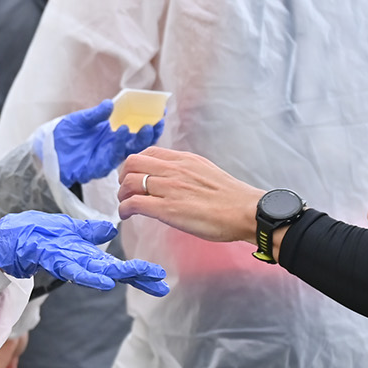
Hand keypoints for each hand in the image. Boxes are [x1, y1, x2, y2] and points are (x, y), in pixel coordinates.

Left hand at [0, 211, 167, 295]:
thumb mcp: (69, 228)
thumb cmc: (39, 234)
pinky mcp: (54, 259)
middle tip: (161, 287)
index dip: (139, 272)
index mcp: (88, 255)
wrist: (11, 237)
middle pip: (115, 272)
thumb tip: (111, 229)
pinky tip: (105, 282)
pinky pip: (75, 269)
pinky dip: (90, 276)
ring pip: (99, 271)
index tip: (161, 278)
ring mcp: (69, 262)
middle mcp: (82, 262)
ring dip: (120, 276)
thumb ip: (90, 231)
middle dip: (138, 278)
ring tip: (140, 279)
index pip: (118, 266)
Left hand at [53, 100, 165, 186]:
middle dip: (149, 134)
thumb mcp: (81, 120)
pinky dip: (118, 145)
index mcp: (113, 136)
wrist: (48, 151)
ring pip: (127, 151)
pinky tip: (121, 132)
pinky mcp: (97, 167)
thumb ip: (96, 114)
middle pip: (137, 143)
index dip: (149, 124)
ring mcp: (106, 158)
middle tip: (156, 123)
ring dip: (135, 139)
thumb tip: (110, 104)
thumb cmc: (66, 135)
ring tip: (140, 126)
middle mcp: (113, 147)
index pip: (136, 131)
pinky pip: (111, 158)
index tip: (160, 113)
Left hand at [117, 148, 264, 243]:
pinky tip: (126, 215)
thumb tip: (174, 177)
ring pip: (129, 182)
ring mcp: (169, 189)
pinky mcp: (167, 209)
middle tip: (125, 190)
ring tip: (125, 205)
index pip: (148, 153)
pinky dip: (124, 209)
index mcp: (184, 160)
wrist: (245, 211)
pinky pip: (134, 203)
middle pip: (132, 163)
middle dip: (122, 177)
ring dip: (121, 194)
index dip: (135, 164)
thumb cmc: (231, 198)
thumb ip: (187, 171)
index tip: (134, 176)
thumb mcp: (206, 171)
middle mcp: (174, 170)